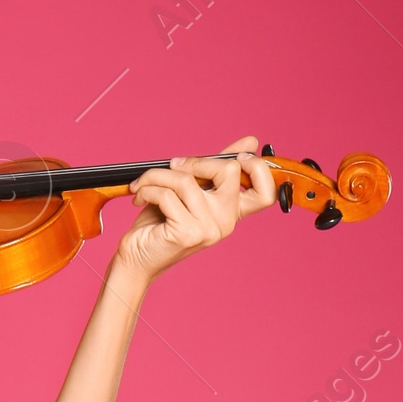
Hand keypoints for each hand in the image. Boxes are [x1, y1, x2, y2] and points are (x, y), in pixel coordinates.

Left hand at [112, 135, 276, 284]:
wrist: (136, 260)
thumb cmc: (160, 224)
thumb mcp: (191, 190)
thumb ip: (216, 167)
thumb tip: (251, 141)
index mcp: (231, 213)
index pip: (265, 191)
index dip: (258, 168)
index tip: (237, 156)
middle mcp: (225, 223)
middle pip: (230, 171)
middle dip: (197, 161)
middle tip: (172, 167)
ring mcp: (208, 230)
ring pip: (187, 180)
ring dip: (157, 176)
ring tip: (143, 184)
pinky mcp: (187, 233)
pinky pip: (167, 195)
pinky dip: (147, 189)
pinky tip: (139, 197)